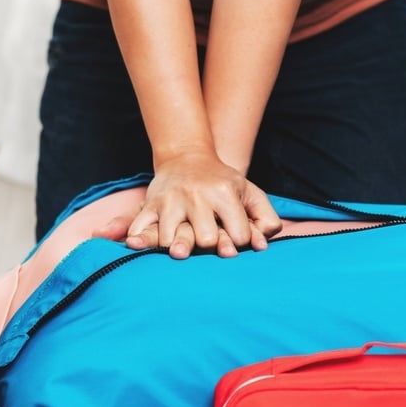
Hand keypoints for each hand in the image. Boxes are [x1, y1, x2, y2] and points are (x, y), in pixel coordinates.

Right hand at [97, 155, 280, 257]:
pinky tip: (140, 245)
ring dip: (178, 249)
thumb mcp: (249, 192)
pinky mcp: (150, 204)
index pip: (238, 236)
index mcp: (223, 193)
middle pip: (206, 241)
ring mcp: (171, 201)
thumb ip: (265, 218)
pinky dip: (140, 240)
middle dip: (208, 247)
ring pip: (172, 241)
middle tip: (206, 242)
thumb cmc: (221, 182)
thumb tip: (262, 247)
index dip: (238, 243)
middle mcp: (196, 196)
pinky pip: (140, 227)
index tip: (232, 239)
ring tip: (182, 247)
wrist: (186, 158)